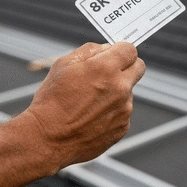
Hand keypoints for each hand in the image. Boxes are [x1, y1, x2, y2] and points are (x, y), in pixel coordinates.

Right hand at [23, 42, 144, 174]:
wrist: (47, 139)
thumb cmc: (52, 100)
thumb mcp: (63, 64)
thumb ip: (90, 50)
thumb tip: (107, 48)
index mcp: (106, 68)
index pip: (130, 49)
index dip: (121, 50)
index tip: (114, 54)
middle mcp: (120, 87)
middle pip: (139, 67)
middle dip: (127, 65)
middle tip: (110, 71)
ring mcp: (124, 109)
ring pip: (129, 91)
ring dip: (117, 90)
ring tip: (91, 101)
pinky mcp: (122, 127)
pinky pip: (123, 111)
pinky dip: (113, 110)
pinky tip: (92, 116)